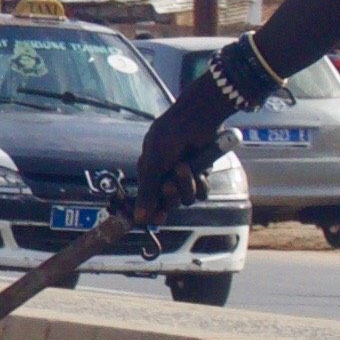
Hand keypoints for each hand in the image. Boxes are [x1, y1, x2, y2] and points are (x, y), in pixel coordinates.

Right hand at [134, 75, 234, 216]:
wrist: (196, 120)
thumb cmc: (169, 137)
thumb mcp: (153, 165)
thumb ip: (147, 192)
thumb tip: (138, 219)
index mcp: (149, 172)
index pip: (149, 199)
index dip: (153, 211)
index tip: (157, 219)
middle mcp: (166, 176)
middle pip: (169, 202)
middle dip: (170, 196)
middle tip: (169, 184)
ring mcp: (185, 176)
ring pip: (186, 199)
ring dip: (186, 187)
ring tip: (185, 167)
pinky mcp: (202, 174)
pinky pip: (202, 193)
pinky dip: (201, 184)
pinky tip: (200, 171)